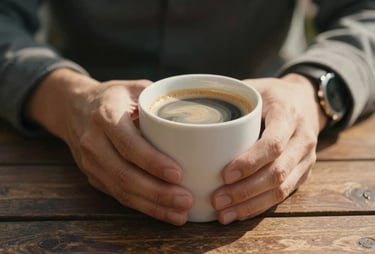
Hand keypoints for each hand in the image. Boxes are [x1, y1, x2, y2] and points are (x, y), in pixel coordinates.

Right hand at [26, 69, 192, 224]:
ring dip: (153, 205)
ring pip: (122, 190)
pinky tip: (165, 212)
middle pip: (125, 174)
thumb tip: (196, 116)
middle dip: (158, 192)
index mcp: (105, 116)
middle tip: (186, 200)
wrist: (74, 107)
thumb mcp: (134, 87)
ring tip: (181, 213)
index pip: (129, 144)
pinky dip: (143, 207)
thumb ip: (160, 99)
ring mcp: (91, 163)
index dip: (153, 162)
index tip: (178, 174)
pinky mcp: (94, 177)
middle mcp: (94, 142)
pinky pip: (119, 196)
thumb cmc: (113, 96)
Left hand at [212, 74, 327, 223]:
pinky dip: (261, 206)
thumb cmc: (273, 94)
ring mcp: (306, 158)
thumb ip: (230, 98)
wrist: (306, 100)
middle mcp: (302, 139)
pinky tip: (240, 212)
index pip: (273, 144)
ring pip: (282, 189)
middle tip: (217, 200)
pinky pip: (284, 194)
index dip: (250, 162)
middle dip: (245, 190)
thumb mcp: (255, 87)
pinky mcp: (303, 172)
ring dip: (251, 204)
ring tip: (224, 214)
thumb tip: (192, 111)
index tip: (225, 174)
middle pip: (277, 173)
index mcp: (288, 114)